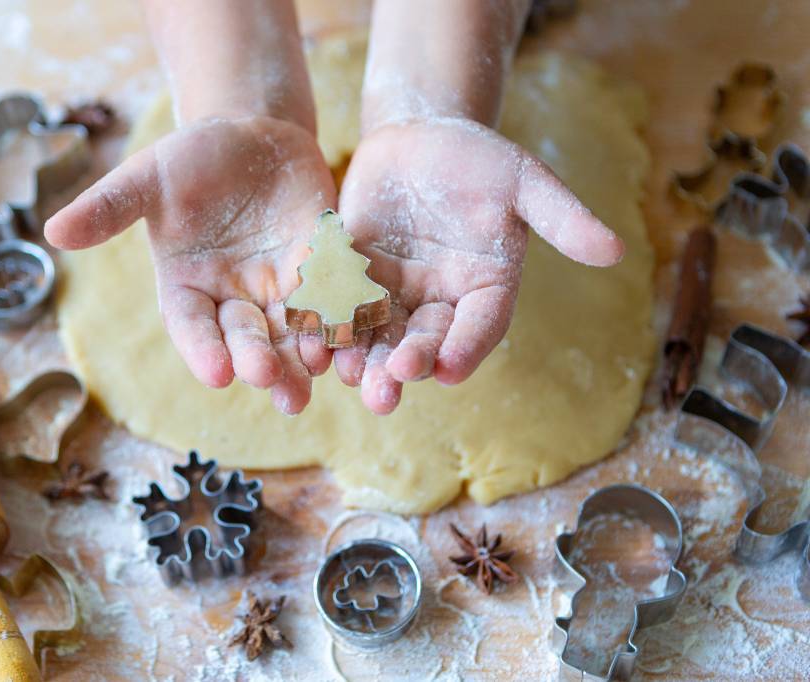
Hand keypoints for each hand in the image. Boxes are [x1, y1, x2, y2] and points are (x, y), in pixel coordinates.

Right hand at [45, 116, 337, 414]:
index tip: (218, 376)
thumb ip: (109, 207)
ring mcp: (279, 287)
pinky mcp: (322, 269)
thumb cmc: (190, 157)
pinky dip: (340, 317)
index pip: (192, 327)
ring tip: (316, 378)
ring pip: (290, 331)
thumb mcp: (147, 176)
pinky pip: (332, 299)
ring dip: (303, 355)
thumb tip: (51, 232)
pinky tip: (353, 336)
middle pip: (245, 337)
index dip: (203, 350)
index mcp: (187, 287)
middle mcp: (233, 298)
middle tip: (270, 381)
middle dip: (258, 359)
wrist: (252, 133)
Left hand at [334, 118, 624, 414]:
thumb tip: (616, 250)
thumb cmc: (479, 157)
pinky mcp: (354, 280)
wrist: (419, 136)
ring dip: (364, 360)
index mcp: (487, 287)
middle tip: (386, 391)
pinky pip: (341, 309)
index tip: (446, 370)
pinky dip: (329, 326)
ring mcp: (396, 294)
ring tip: (349, 378)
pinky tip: (311, 342)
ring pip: (380, 336)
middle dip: (406, 366)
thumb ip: (561, 216)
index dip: (465, 347)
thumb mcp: (523, 179)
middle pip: (426, 342)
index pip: (481, 325)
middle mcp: (441, 300)